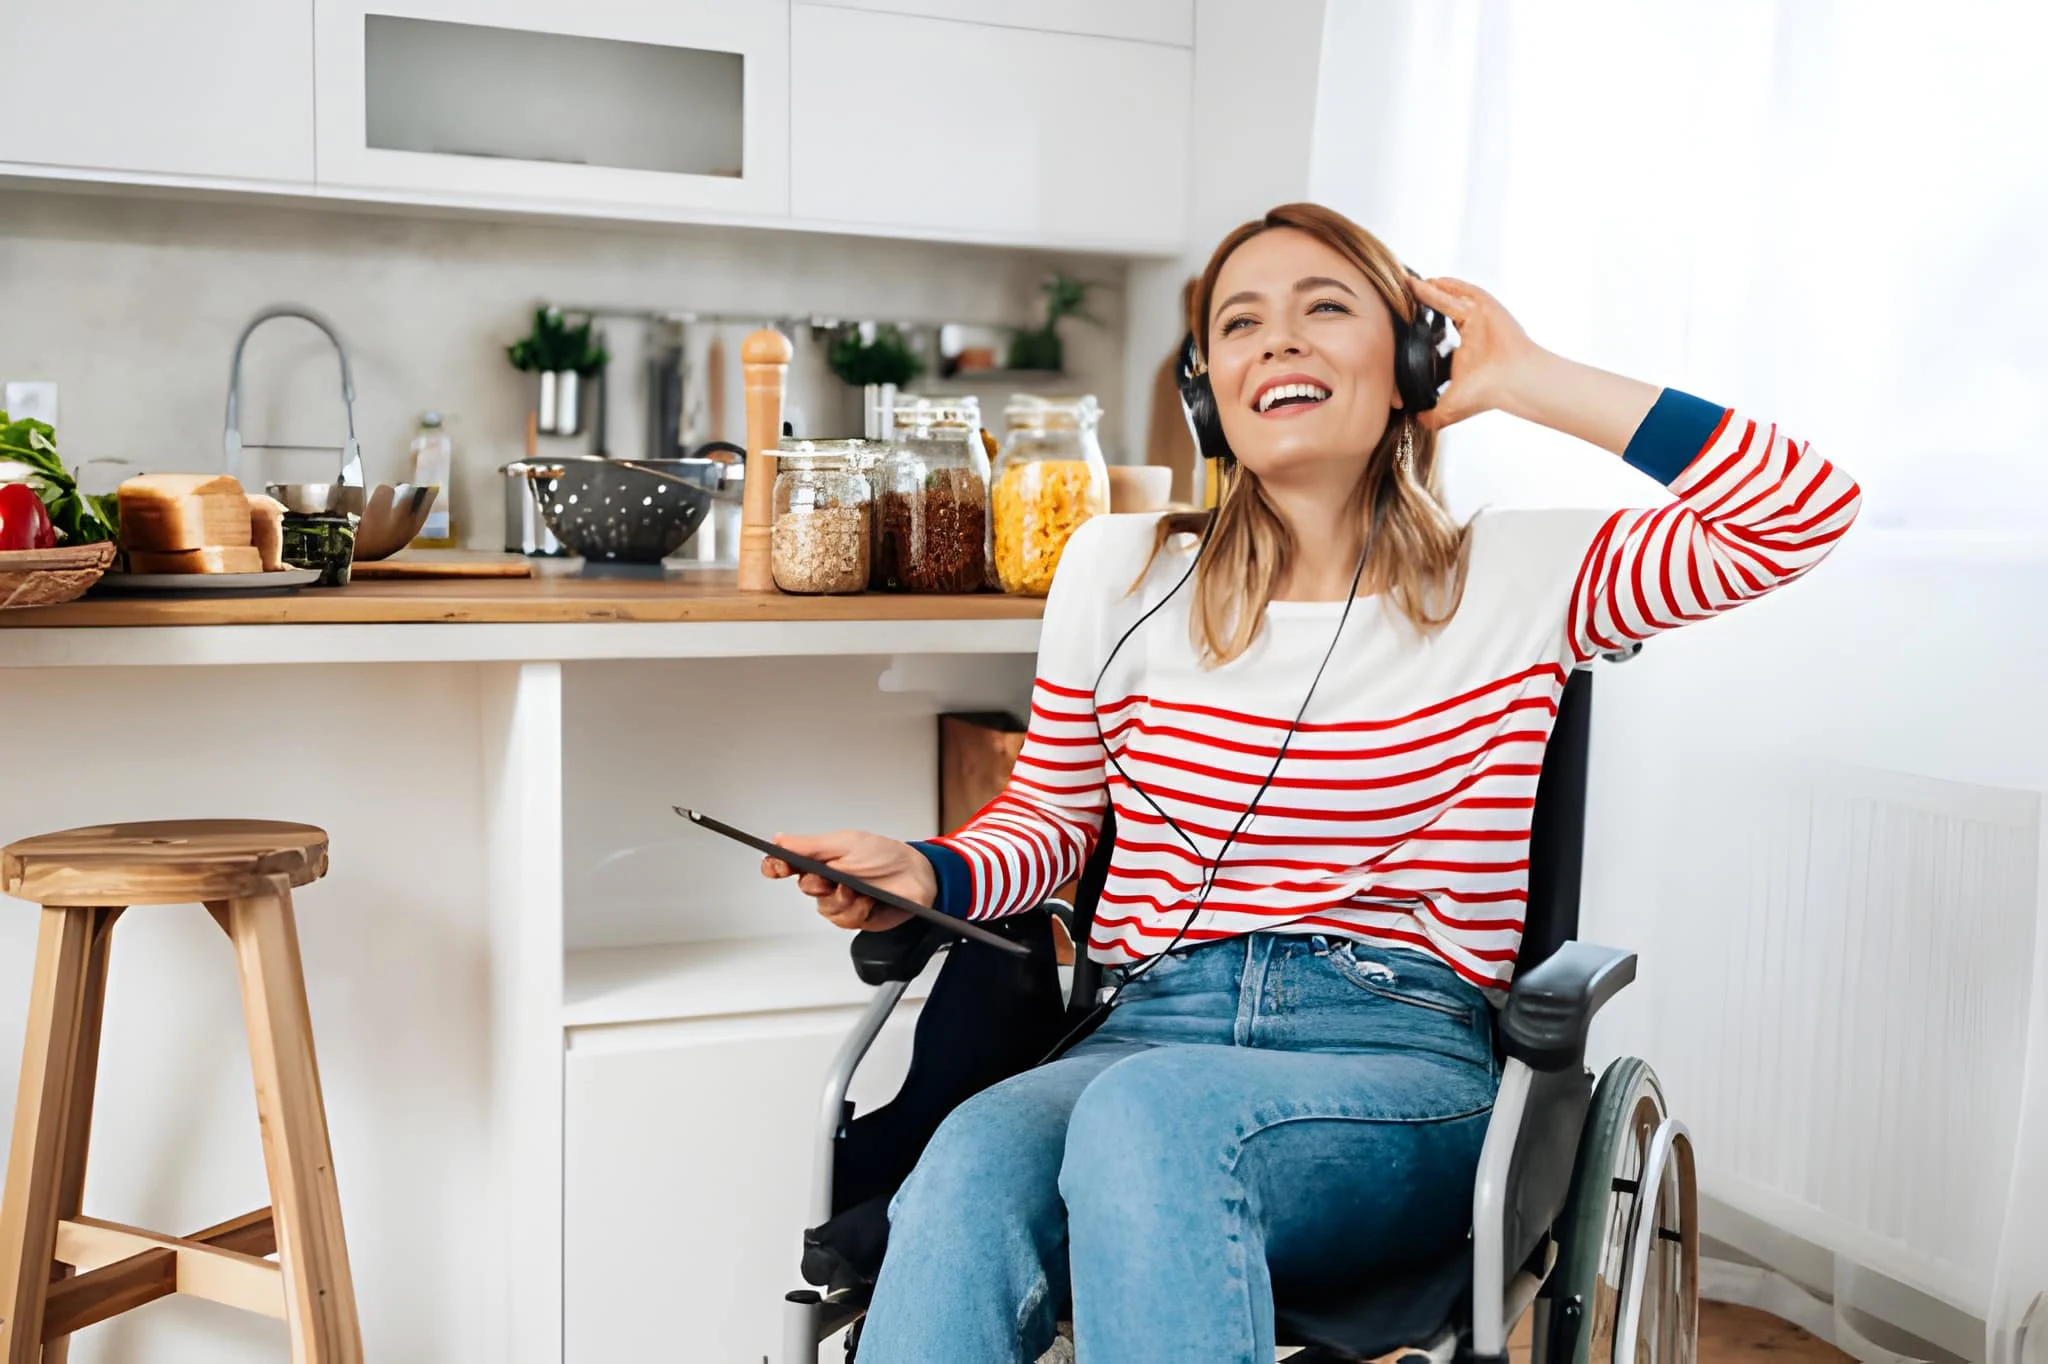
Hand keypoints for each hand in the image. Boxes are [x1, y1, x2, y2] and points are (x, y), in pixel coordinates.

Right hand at [760, 830, 935, 932]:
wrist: (917, 879)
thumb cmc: (885, 855)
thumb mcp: (846, 843)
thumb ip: (809, 845)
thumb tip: (778, 840)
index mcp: (822, 856)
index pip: (787, 862)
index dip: (776, 866)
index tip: (776, 867)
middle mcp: (827, 877)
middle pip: (804, 886)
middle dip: (819, 883)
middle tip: (833, 878)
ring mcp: (840, 898)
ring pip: (823, 907)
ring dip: (842, 899)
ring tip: (859, 890)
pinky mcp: (852, 916)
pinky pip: (842, 920)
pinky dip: (856, 910)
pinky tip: (868, 901)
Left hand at [1407, 276, 1548, 431]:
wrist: (1512, 382)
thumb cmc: (1486, 394)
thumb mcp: (1450, 408)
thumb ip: (1432, 416)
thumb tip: (1416, 421)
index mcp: (1464, 351)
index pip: (1439, 332)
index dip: (1422, 325)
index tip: (1402, 322)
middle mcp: (1473, 332)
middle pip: (1444, 309)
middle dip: (1424, 300)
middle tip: (1402, 294)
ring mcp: (1481, 318)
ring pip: (1452, 299)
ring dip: (1432, 290)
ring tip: (1411, 283)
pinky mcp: (1487, 307)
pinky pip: (1466, 291)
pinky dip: (1450, 285)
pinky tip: (1431, 280)